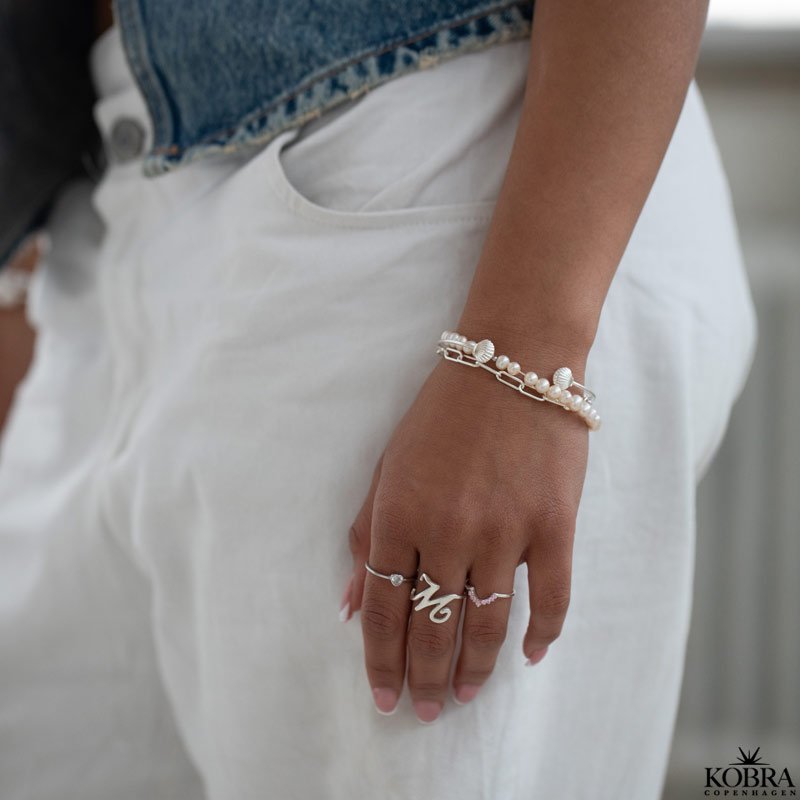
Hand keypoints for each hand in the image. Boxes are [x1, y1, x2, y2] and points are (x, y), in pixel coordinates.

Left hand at [342, 353, 588, 722]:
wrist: (512, 363)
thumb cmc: (442, 413)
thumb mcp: (388, 466)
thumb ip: (367, 534)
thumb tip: (350, 603)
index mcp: (399, 514)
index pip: (383, 608)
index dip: (381, 660)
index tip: (384, 697)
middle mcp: (448, 531)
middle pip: (432, 627)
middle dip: (423, 677)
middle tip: (424, 710)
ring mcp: (505, 531)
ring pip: (487, 624)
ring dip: (473, 668)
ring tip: (462, 696)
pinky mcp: (553, 525)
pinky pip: (551, 598)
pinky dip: (543, 634)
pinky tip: (531, 657)